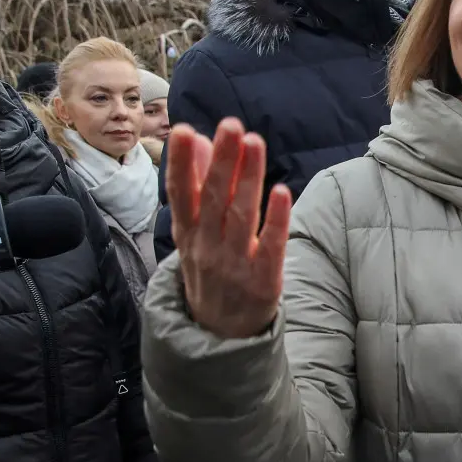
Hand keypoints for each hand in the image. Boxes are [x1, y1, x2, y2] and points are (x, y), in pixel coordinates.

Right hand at [167, 120, 291, 338]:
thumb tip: (198, 139)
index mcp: (188, 234)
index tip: (183, 130)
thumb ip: (196, 186)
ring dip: (248, 178)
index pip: (181, 194)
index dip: (180, 163)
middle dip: (222, 161)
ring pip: (241, 216)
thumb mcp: (194, 234)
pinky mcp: (263, 282)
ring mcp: (234, 265)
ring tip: (254, 142)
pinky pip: (270, 247)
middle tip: (231, 125)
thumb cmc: (209, 271)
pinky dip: (275, 220)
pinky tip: (281, 191)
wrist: (220, 336)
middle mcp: (206, 247)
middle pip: (213, 199)